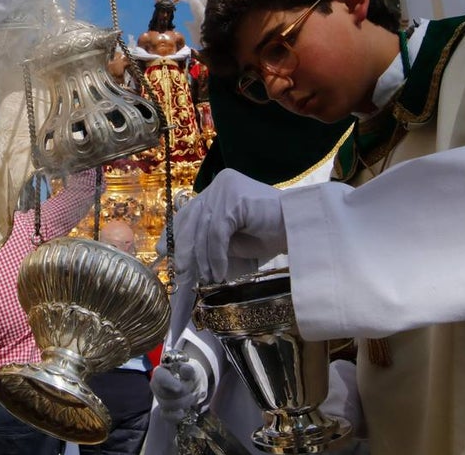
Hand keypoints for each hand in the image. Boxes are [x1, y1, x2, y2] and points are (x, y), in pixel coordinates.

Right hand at [151, 356, 206, 423]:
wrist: (189, 385)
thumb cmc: (187, 375)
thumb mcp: (190, 370)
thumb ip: (188, 370)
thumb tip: (185, 369)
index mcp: (160, 372)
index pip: (161, 377)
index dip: (169, 383)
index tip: (179, 388)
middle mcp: (155, 386)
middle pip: (164, 394)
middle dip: (182, 394)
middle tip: (193, 390)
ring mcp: (159, 399)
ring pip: (166, 405)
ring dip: (183, 403)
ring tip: (193, 398)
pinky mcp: (163, 411)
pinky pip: (166, 416)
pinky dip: (174, 416)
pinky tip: (182, 413)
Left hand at [172, 168, 285, 282]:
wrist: (301, 227)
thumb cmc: (270, 233)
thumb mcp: (233, 238)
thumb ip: (211, 241)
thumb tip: (185, 259)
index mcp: (218, 190)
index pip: (189, 212)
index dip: (175, 233)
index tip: (163, 252)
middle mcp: (219, 186)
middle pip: (192, 221)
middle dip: (185, 251)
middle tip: (182, 274)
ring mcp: (226, 190)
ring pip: (203, 229)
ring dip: (204, 259)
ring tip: (208, 279)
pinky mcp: (234, 200)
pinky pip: (217, 232)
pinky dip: (216, 255)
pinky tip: (220, 272)